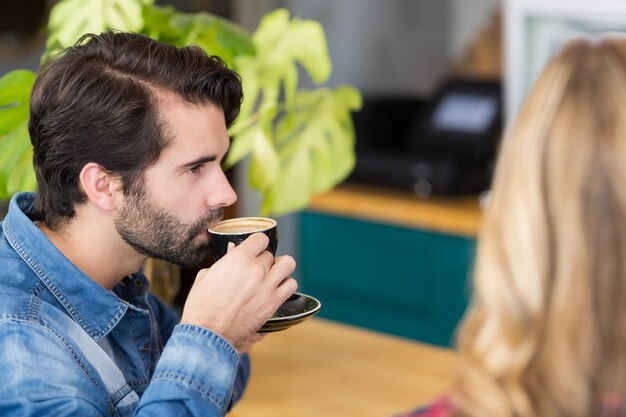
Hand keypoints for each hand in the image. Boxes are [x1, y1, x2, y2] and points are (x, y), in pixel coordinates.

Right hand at [180, 233, 296, 351]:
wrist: (208, 334)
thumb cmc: (202, 306)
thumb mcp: (206, 276)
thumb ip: (223, 261)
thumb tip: (232, 250)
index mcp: (238, 258)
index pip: (261, 238)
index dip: (257, 244)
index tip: (255, 249)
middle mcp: (256, 269)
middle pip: (270, 254)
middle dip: (263, 261)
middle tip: (255, 271)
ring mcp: (267, 285)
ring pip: (288, 264)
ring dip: (281, 268)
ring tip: (273, 275)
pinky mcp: (274, 302)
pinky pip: (291, 285)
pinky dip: (286, 285)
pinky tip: (277, 289)